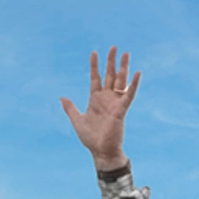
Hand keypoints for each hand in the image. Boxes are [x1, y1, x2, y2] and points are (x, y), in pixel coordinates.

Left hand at [60, 47, 140, 171]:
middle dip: (111, 61)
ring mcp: (114, 103)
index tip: (94, 52)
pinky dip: (133, 85)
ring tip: (126, 54)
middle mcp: (106, 98)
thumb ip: (71, 108)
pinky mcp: (121, 110)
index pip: (95, 78)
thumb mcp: (77, 121)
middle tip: (114, 47)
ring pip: (120, 81)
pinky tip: (137, 73)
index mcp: (95, 99)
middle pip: (109, 75)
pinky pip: (128, 95)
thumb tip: (62, 97)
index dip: (95, 66)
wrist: (100, 151)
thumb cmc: (91, 138)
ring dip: (123, 67)